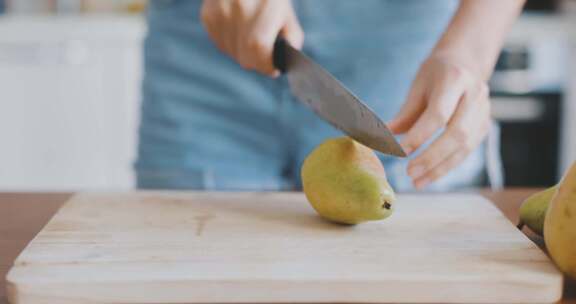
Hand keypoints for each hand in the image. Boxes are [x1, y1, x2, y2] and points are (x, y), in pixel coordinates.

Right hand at [201, 0, 303, 76]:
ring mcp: (220, 10)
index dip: (267, 64)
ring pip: (232, 53)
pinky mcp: (208, 14)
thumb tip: (281, 64)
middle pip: (245, 55)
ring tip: (251, 36)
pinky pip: (221, 44)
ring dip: (243, 53)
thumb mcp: (286, 11)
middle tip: (264, 56)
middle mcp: (239, 5)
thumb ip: (291, 38)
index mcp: (265, 2)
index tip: (274, 68)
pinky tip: (239, 29)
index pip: (258, 46)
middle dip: (257, 62)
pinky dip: (232, 44)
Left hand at [388, 55, 490, 188]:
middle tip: (410, 172)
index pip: (438, 114)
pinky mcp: (485, 125)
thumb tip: (384, 139)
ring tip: (418, 181)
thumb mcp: (418, 86)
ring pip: (465, 146)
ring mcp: (484, 111)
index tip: (401, 151)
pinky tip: (431, 175)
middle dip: (432, 157)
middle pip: (456, 134)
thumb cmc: (436, 74)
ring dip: (440, 168)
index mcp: (454, 79)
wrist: (466, 61)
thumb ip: (405, 114)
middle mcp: (475, 95)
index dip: (420, 136)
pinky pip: (467, 150)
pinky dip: (448, 165)